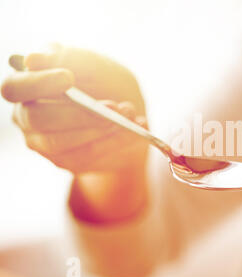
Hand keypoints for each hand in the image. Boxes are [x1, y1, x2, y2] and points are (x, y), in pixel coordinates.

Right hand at [1, 44, 147, 172]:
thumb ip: (72, 59)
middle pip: (38, 119)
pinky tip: (136, 129)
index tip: (68, 78)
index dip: (38, 83)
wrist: (127, 115)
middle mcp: (28, 118)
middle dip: (79, 113)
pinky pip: (88, 155)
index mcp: (28, 87)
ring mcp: (45, 144)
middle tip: (112, 105)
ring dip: (100, 129)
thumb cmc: (105, 83)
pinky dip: (116, 141)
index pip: (15, 88)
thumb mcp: (97, 65)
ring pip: (62, 143)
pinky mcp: (67, 162)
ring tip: (129, 114)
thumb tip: (34, 59)